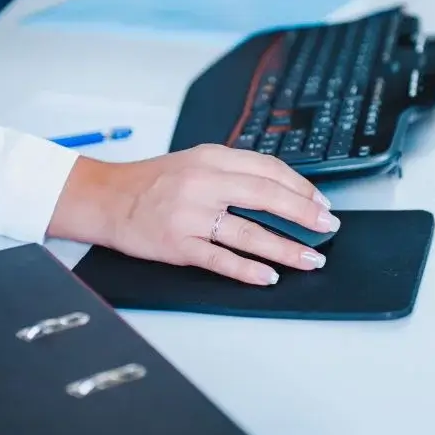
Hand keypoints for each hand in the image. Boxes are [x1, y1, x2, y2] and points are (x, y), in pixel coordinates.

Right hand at [48, 144, 339, 285]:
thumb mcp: (196, 162)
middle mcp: (204, 183)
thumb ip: (235, 172)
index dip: (301, 188)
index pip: (269, 169)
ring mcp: (190, 215)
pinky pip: (220, 259)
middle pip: (266, 197)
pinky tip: (268, 276)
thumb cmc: (154, 182)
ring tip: (310, 259)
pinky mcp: (178, 244)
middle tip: (327, 228)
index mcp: (212, 158)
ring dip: (285, 248)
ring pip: (249, 232)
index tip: (320, 203)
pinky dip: (247, 269)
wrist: (107, 198)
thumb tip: (282, 191)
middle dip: (304, 214)